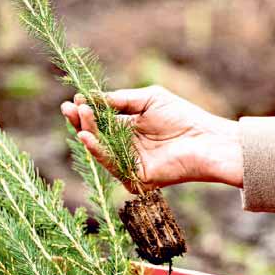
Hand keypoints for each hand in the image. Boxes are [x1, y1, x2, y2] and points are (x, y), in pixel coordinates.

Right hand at [61, 85, 242, 191]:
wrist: (206, 139)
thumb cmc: (182, 116)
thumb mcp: (147, 99)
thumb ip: (119, 100)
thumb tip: (89, 96)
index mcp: (129, 127)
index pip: (101, 120)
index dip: (86, 110)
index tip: (73, 99)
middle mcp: (127, 146)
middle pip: (96, 135)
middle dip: (81, 121)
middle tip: (68, 108)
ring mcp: (129, 163)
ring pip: (100, 149)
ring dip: (86, 132)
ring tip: (78, 117)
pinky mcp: (135, 178)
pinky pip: (111, 164)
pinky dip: (97, 150)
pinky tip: (87, 137)